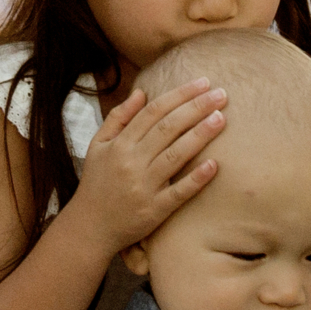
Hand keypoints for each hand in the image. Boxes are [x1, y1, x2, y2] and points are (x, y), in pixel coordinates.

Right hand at [73, 78, 226, 251]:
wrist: (89, 226)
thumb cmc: (97, 182)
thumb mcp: (98, 145)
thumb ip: (118, 118)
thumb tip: (141, 92)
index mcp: (120, 144)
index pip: (153, 111)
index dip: (180, 94)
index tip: (203, 83)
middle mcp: (131, 162)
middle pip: (168, 128)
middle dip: (196, 108)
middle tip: (221, 95)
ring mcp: (143, 187)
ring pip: (175, 155)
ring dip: (200, 135)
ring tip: (221, 118)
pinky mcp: (154, 211)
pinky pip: (178, 193)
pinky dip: (196, 179)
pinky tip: (214, 165)